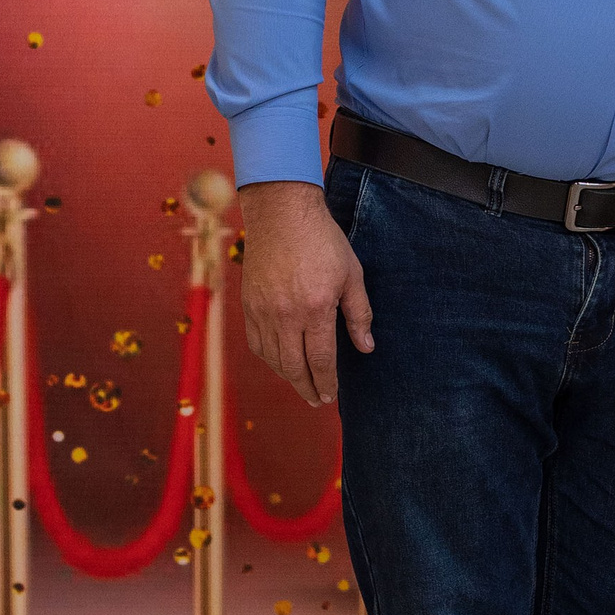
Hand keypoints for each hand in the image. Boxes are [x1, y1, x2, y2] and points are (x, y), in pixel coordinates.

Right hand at [237, 181, 372, 406]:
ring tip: (302, 384)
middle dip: (307, 388)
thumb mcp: (352, 275)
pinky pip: (256, 342)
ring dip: (288, 376)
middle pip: (293, 366)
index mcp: (315, 309)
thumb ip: (359, 314)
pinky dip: (268, 358)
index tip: (331, 395)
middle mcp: (285, 315)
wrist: (282, 213)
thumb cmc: (323, 241)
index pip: (320, 360)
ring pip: (272, 358)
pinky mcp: (248, 303)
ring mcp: (263, 310)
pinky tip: (280, 361)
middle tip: (318, 400)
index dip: (327, 382)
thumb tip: (366, 347)